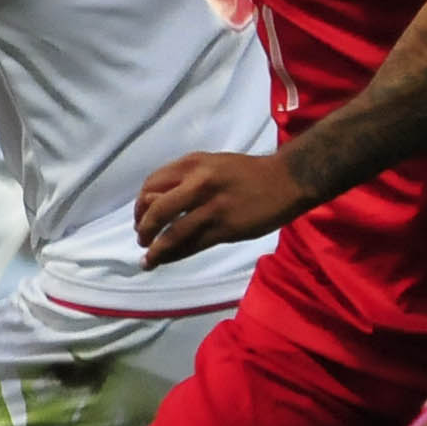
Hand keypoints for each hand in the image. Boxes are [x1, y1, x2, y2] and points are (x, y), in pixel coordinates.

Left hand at [134, 149, 311, 266]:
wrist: (286, 180)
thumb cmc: (248, 173)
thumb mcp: (212, 164)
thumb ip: (187, 178)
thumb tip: (159, 202)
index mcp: (193, 164)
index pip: (152, 184)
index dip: (141, 204)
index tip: (141, 216)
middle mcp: (198, 183)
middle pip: (156, 208)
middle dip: (144, 227)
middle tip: (142, 238)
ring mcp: (211, 207)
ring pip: (171, 232)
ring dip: (155, 248)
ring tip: (148, 258)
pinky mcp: (225, 228)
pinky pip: (191, 246)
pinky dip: (173, 256)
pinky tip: (164, 261)